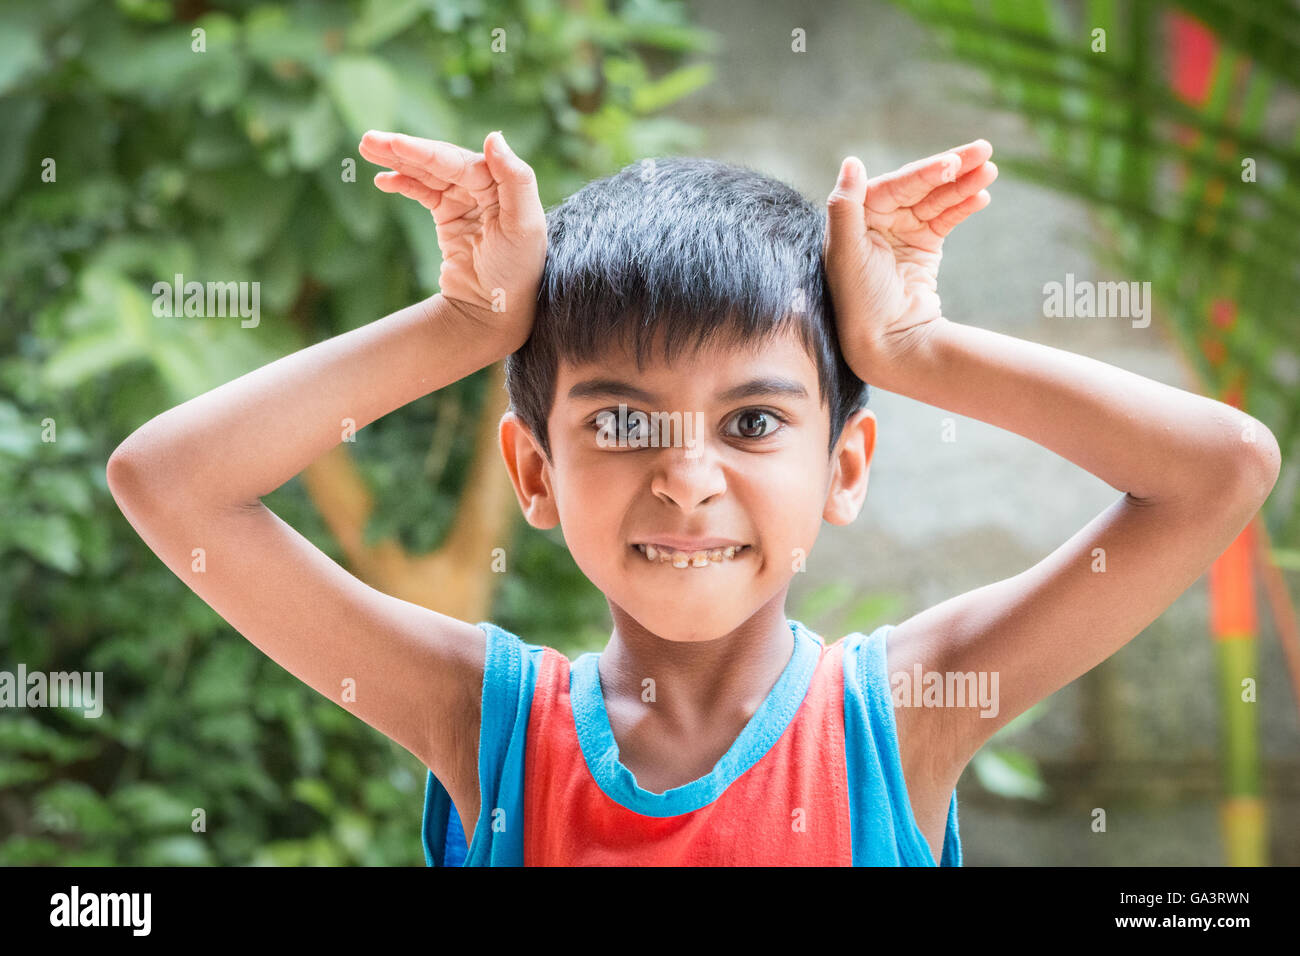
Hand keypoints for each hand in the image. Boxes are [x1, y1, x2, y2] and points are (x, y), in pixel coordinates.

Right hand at [360, 129, 546, 354]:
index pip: (458, 162)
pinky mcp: (449, 217)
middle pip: (440, 161)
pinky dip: (403, 183)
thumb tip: (493, 136)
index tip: (396, 144)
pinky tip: (382, 179)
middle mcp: (485, 188)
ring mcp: (465, 201)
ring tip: (366, 147)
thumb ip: (516, 180)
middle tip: (369, 139)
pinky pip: (423, 192)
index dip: (426, 152)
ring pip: (427, 173)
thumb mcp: (524, 228)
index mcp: (502, 186)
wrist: (495, 311)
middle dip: (404, 150)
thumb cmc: (516, 272)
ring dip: (398, 161)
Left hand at [824, 139, 995, 380]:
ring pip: (937, 200)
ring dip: (964, 185)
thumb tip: (852, 162)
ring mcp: (903, 234)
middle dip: (952, 169)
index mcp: (857, 218)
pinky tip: (982, 196)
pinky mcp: (923, 249)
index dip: (924, 173)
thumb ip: (845, 206)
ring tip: (991, 170)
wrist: (887, 343)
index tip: (950, 164)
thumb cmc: (860, 301)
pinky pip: (946, 220)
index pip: (896, 185)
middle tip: (985, 149)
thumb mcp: (846, 253)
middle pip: (920, 187)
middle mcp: (878, 222)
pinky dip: (963, 207)